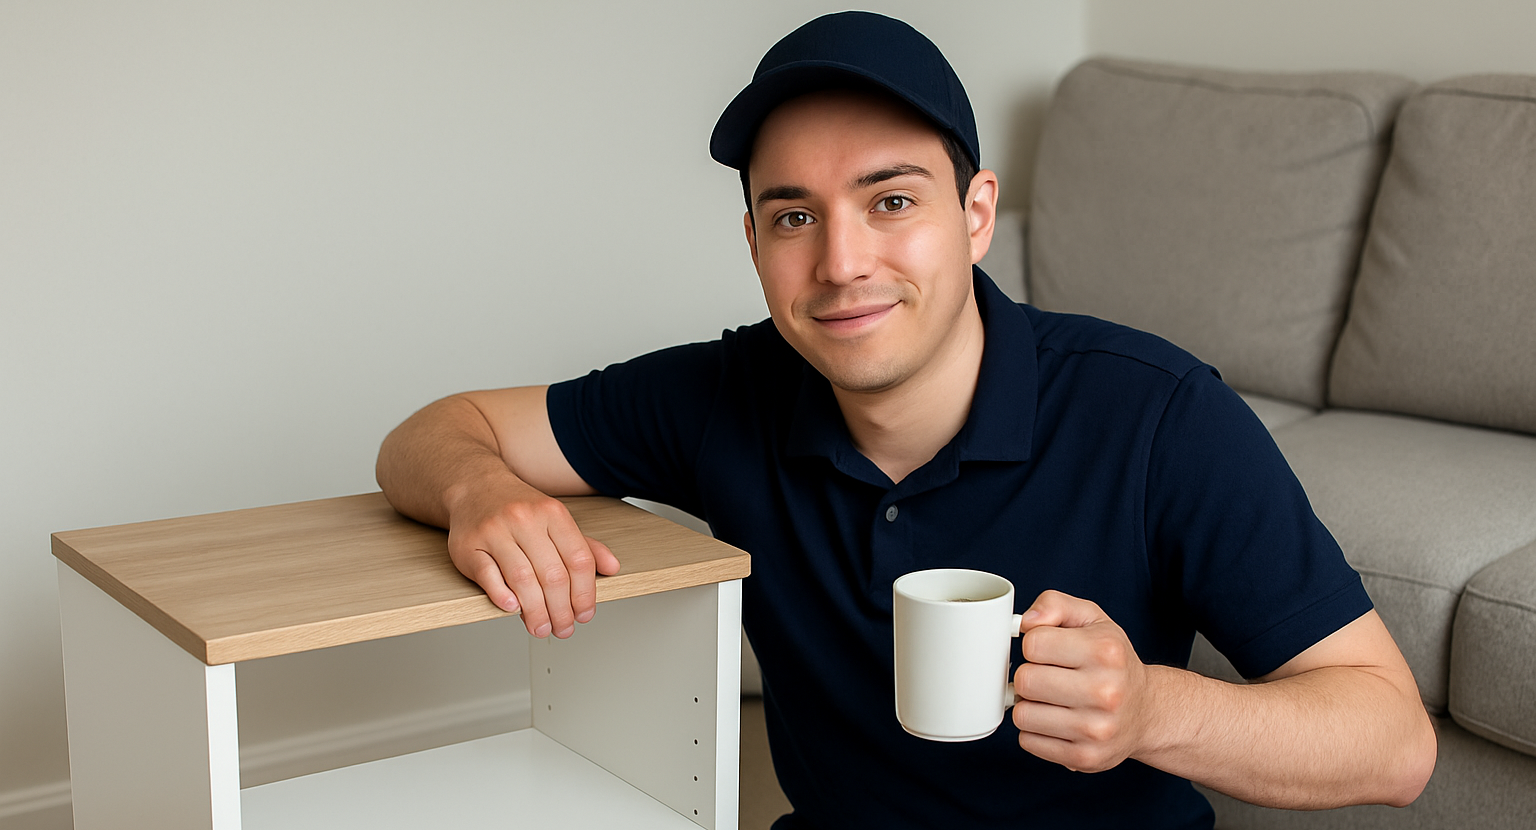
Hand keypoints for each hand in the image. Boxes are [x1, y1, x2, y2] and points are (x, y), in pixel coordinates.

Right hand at [446, 478, 620, 638]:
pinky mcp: (468, 545)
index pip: (578, 560)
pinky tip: (513, 608)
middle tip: (563, 629)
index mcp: (552, 513)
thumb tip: (612, 567)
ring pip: (522, 578)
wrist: (475, 486)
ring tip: (541, 628)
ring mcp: (495, 531)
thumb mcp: (556, 519)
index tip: (585, 614)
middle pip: (552, 575)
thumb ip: (584, 545)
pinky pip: (487, 574)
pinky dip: (501, 594)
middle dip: (561, 610)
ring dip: (535, 611)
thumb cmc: (518, 508)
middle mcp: (525, 519)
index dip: (586, 594)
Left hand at [1012, 590, 1154, 771]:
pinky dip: (1036, 731)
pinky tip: (1058, 721)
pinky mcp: (1085, 758)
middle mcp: (1105, 691)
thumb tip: (1026, 623)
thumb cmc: (1112, 661)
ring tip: (1054, 700)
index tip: (1050, 650)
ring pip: (1023, 714)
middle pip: (1025, 680)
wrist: (1147, 711)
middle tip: (1050, 677)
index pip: (1034, 643)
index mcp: (1105, 651)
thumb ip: (1054, 604)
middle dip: (1030, 676)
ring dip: (1030, 706)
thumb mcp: (1091, 619)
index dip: (1035, 645)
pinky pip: (1029, 741)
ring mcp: (1096, 729)